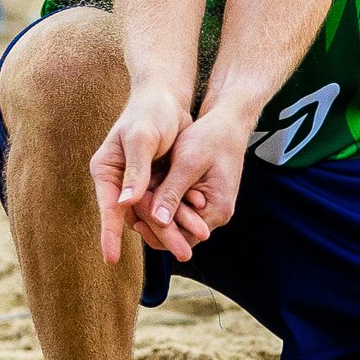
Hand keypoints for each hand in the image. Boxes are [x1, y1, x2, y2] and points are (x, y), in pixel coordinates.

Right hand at [89, 84, 204, 265]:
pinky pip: (169, 201)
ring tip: (196, 241)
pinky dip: (184, 208)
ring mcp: (139, 182)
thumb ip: (136, 169)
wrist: (167, 96)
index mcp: (106, 171)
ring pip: (156, 211)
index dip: (109, 233)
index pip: (108, 207)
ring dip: (176, 224)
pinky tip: (200, 217)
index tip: (111, 259)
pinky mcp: (157, 180)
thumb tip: (126, 202)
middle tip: (182, 253)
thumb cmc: (150, 111)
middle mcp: (120, 180)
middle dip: (161, 233)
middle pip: (138, 215)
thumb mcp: (143, 138)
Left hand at [129, 108, 252, 256]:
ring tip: (136, 202)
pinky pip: (181, 207)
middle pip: (179, 232)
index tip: (135, 219)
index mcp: (217, 209)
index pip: (183, 236)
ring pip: (178, 220)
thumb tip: (157, 221)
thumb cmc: (211, 137)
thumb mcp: (188, 163)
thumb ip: (172, 193)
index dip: (157, 232)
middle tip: (132, 212)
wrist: (227, 122)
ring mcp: (210, 206)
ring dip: (158, 212)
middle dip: (155, 223)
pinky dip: (165, 202)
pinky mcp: (203, 196)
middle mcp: (216, 213)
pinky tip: (147, 192)